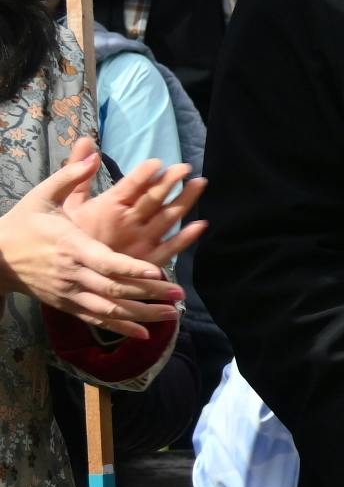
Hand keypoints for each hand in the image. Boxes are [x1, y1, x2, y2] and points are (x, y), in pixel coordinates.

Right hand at [0, 142, 183, 336]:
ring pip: (109, 309)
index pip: (105, 261)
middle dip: (148, 294)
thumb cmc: (23, 223)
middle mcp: (72, 273)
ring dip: (142, 314)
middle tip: (178, 294)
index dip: (131, 269)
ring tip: (172, 315)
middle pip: (114, 289)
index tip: (157, 271)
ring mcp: (69, 293)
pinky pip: (97, 319)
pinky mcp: (67, 305)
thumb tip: (92, 152)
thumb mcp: (42, 196)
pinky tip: (144, 334)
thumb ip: (70, 176)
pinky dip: (121, 328)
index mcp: (71, 246)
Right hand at [66, 156, 204, 269]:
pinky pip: (170, 250)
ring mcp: (138, 244)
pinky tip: (201, 224)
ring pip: (167, 220)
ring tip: (200, 183)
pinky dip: (187, 238)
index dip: (145, 173)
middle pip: (153, 199)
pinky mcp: (144, 262)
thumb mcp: (60, 200)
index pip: (130, 186)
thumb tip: (86, 142)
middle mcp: (125, 224)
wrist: (54, 273)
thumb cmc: (56, 234)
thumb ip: (75, 171)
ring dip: (185, 200)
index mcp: (105, 208)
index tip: (159, 161)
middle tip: (185, 166)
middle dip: (170, 181)